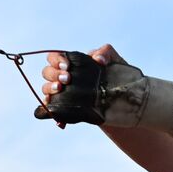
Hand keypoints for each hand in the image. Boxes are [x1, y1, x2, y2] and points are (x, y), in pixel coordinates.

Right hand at [37, 45, 172, 131]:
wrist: (126, 103)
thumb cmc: (119, 77)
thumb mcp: (115, 61)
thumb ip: (106, 52)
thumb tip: (97, 60)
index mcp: (74, 64)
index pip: (55, 58)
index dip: (57, 60)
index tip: (68, 66)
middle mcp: (67, 78)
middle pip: (47, 73)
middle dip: (54, 74)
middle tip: (67, 79)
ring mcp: (67, 95)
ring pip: (47, 90)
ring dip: (49, 90)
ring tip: (61, 91)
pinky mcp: (70, 110)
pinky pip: (54, 111)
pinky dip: (53, 113)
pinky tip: (60, 119)